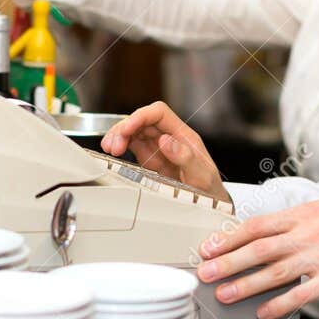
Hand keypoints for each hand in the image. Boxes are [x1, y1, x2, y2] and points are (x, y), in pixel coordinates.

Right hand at [100, 101, 229, 201]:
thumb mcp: (202, 176)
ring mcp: (158, 147)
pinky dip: (120, 145)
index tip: (127, 128)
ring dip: (119, 136)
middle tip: (114, 145)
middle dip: (125, 128)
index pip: (159, 113)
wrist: (210, 205)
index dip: (141, 116)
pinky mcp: (149, 158)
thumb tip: (165, 140)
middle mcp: (169, 137)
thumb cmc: (210, 189)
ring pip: (133, 131)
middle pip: (142, 120)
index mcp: (183, 135)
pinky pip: (131, 145)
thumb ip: (185, 157)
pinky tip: (112, 152)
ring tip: (109, 148)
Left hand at [196, 200, 318, 318]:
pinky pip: (302, 293)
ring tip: (224, 293)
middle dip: (227, 262)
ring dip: (246, 284)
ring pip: (275, 272)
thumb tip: (261, 236)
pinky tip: (263, 311)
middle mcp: (308, 234)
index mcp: (302, 214)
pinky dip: (279, 303)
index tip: (208, 247)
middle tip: (204, 272)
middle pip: (259, 249)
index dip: (229, 237)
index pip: (257, 225)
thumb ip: (293, 224)